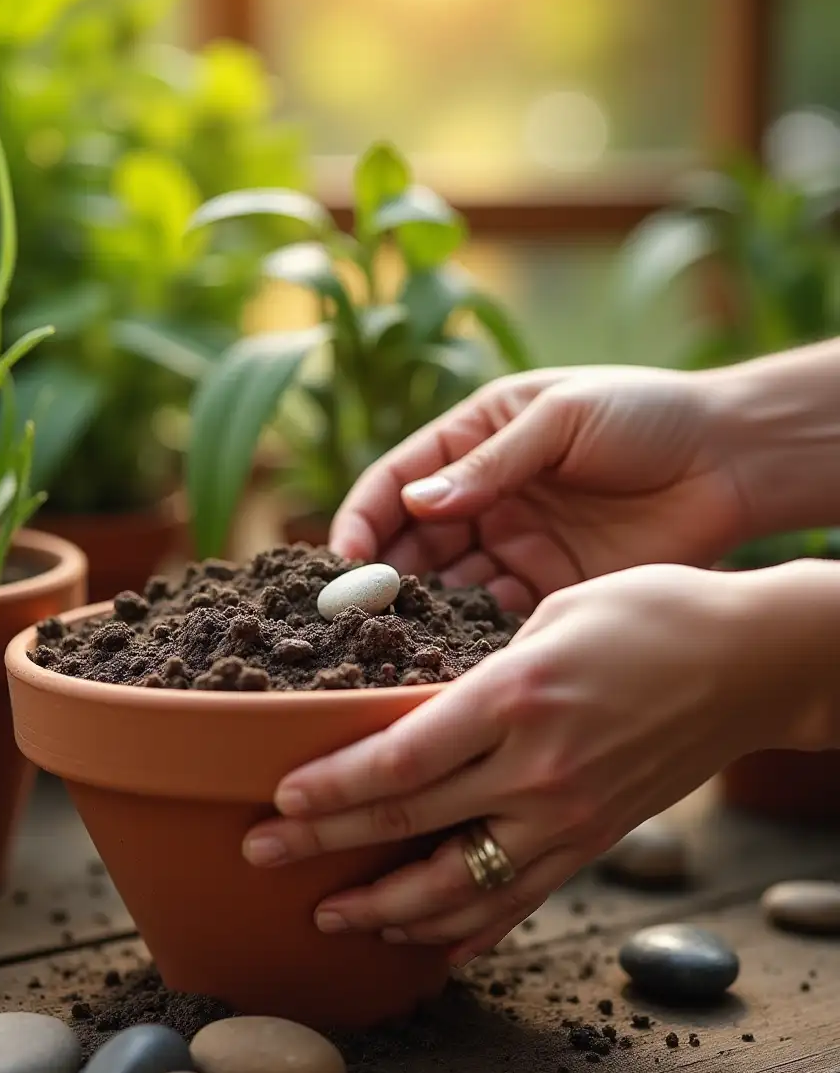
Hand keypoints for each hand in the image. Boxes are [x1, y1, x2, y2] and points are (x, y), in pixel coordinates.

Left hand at [242, 565, 791, 963]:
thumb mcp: (553, 615)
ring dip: (384, 906)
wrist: (751, 662)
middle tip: (259, 853)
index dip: (331, 787)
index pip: (401, 758)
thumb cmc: (652, 615)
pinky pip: (519, 901)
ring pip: (459, 885)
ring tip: (329, 914)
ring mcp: (569, 817)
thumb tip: (416, 717)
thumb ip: (482, 673)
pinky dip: (466, 927)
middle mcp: (538, 768)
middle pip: (409, 820)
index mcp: (516, 697)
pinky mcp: (595, 842)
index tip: (279, 799)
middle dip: (323, 843)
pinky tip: (425, 941)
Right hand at [330, 367, 751, 612]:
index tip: (340, 561)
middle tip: (356, 618)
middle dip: (380, 578)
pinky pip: (496, 619)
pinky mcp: (549, 589)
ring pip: (446, 588)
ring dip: (419, 614)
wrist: (731, 460)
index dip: (363, 519)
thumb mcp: (561, 419)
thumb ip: (490, 464)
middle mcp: (483, 499)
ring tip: (393, 644)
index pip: (397, 481)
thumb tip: (415, 504)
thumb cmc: (645, 414)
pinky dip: (470, 638)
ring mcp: (514, 547)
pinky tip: (450, 658)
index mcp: (474, 440)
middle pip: (411, 544)